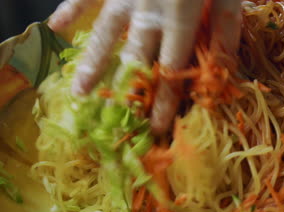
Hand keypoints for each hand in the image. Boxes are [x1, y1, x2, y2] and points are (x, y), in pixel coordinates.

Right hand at [48, 0, 240, 133]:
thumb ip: (226, 30)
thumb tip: (222, 71)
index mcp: (180, 16)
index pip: (171, 68)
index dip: (164, 99)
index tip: (155, 127)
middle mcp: (148, 10)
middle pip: (134, 58)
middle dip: (125, 91)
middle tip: (113, 121)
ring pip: (105, 34)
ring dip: (93, 64)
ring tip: (78, 92)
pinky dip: (72, 12)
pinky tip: (56, 28)